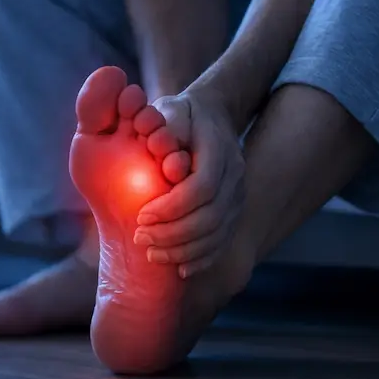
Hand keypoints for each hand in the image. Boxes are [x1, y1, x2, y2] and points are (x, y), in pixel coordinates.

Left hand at [134, 90, 245, 277]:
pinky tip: (178, 268)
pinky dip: (200, 259)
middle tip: (140, 237)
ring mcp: (238, 196)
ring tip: (151, 253)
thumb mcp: (168, 110)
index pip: (202, 187)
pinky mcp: (234, 212)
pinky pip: (222, 243)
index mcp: (219, 149)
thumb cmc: (179, 116)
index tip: (141, 215)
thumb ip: (162, 128)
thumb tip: (157, 150)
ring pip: (218, 234)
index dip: (172, 207)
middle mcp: (234, 176)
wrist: (209, 118)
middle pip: (211, 217)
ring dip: (183, 250)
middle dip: (173, 234)